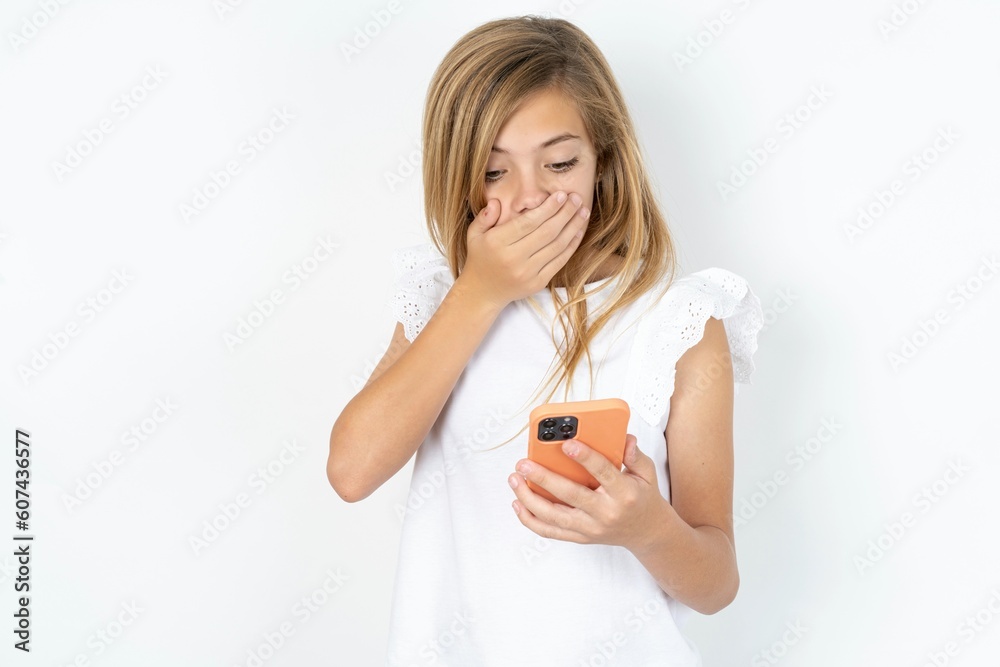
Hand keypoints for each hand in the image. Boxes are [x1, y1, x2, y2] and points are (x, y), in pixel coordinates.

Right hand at [459, 191, 589, 309]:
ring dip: (573, 227)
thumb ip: (484, 216)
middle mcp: (513, 258)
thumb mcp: (474, 234)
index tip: (561, 195)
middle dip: (565, 213)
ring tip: (583, 211)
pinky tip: (578, 231)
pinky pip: (559, 261)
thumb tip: (496, 202)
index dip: (548, 208)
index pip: (528, 222)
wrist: (482, 292)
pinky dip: (571, 245)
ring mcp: (527, 273)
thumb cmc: (480, 258)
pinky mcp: (537, 283)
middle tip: (577, 198)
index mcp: (498, 243)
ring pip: (557, 246)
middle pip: (547, 232)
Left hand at [508, 434, 670, 551]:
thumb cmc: (642, 499)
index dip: (585, 457)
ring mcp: (591, 528)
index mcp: (624, 493)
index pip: (603, 473)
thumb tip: (625, 439)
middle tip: (524, 463)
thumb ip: (635, 455)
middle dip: (543, 478)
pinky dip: (530, 519)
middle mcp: (605, 513)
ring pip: (554, 516)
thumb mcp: (647, 474)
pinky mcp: (580, 537)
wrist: (647, 533)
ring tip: (515, 479)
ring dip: (529, 498)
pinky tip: (518, 503)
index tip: (568, 444)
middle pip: (570, 495)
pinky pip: (550, 531)